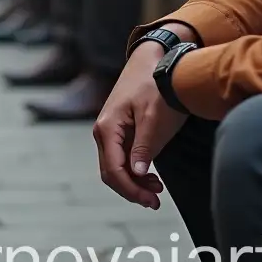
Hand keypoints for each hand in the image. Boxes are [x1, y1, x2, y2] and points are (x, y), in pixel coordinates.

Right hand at [93, 43, 187, 208]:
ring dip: (134, 181)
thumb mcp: (154, 118)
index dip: (131, 190)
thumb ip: (144, 146)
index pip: (113, 170)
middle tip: (156, 200)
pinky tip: (151, 174)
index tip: (152, 201)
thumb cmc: (157, 87)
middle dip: (132, 189)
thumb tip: (136, 173)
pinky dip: (135, 169)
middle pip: (111, 171)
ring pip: (116, 166)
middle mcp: (103, 130)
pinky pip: (121, 156)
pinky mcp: (119, 128)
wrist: (157, 60)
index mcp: (108, 128)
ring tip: (157, 188)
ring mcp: (110, 129)